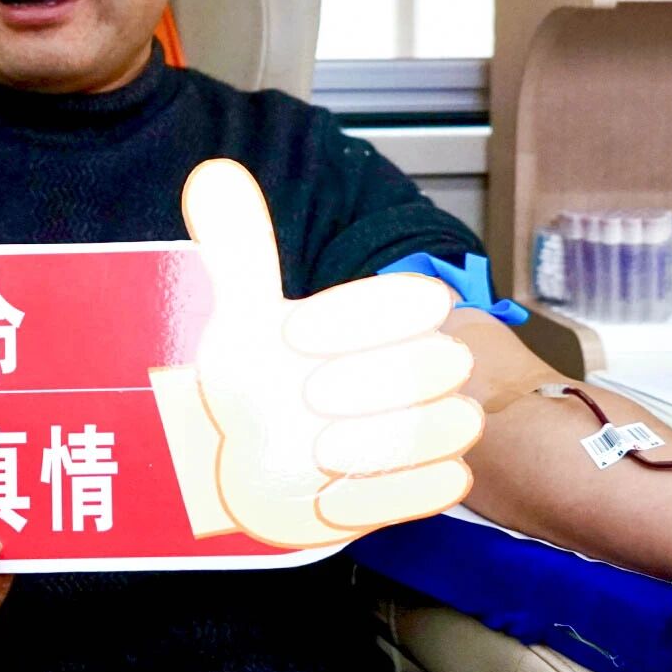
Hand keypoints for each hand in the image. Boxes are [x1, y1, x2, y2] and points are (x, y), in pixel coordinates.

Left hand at [151, 159, 482, 548]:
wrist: (228, 462)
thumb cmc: (241, 385)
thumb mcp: (235, 317)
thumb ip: (239, 250)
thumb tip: (215, 176)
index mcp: (376, 321)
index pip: (419, 299)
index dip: (360, 314)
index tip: (292, 333)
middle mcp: (408, 371)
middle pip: (447, 362)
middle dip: (377, 380)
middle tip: (306, 396)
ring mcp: (418, 430)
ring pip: (456, 424)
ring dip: (386, 439)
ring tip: (316, 449)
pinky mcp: (417, 487)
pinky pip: (446, 484)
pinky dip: (389, 492)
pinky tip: (327, 495)